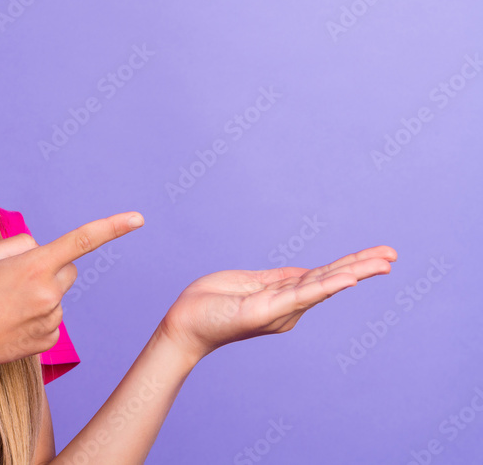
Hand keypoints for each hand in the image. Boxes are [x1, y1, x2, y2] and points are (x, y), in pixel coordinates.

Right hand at [0, 211, 144, 372]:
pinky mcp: (50, 341)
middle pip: (69, 270)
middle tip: (17, 281)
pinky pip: (53, 319)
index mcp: (35, 266)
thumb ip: (20, 244)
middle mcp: (50, 293)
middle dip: (52, 269)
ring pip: (58, 296)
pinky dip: (37, 318)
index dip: (113, 227)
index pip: (82, 240)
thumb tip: (41, 249)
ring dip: (41, 295)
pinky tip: (12, 323)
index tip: (138, 219)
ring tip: (7, 306)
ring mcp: (52, 319)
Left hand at [157, 245, 397, 364]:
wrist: (184, 323)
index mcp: (284, 296)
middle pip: (330, 280)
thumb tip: (307, 274)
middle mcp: (288, 306)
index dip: (351, 265)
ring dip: (355, 273)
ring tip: (383, 263)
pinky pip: (301, 295)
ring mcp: (279, 309)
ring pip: (323, 286)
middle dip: (363, 266)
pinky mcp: (265, 311)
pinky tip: (349, 279)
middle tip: (394, 255)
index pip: (323, 276)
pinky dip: (326, 287)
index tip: (379, 255)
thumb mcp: (250, 283)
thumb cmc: (212, 304)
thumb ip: (280, 280)